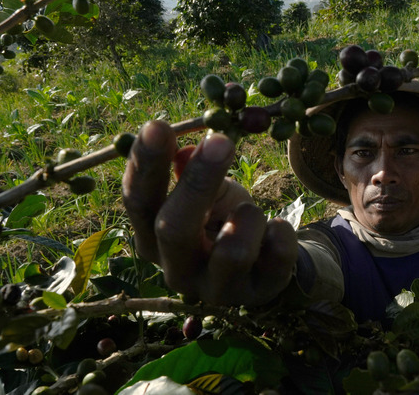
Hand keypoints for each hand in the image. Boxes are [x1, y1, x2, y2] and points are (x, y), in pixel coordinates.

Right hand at [121, 121, 297, 306]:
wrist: (266, 261)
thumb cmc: (225, 220)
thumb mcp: (210, 192)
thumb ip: (193, 171)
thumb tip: (184, 153)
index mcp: (152, 238)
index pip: (137, 202)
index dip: (145, 165)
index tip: (157, 125)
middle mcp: (176, 271)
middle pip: (173, 228)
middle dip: (198, 181)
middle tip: (221, 141)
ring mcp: (217, 290)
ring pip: (231, 252)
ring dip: (248, 216)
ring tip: (251, 211)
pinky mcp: (258, 295)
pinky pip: (277, 256)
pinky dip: (281, 232)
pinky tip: (276, 229)